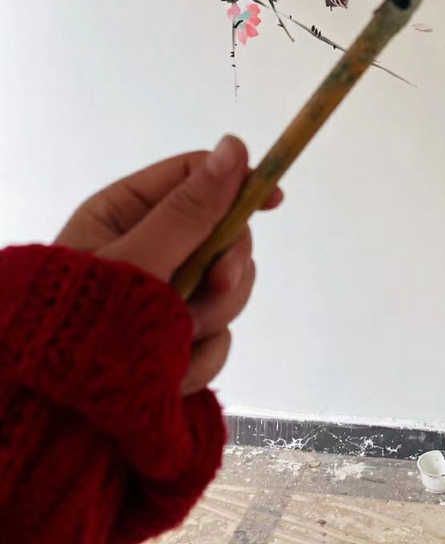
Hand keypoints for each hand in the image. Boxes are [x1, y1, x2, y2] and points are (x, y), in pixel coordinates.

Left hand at [54, 135, 281, 395]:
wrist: (48, 420)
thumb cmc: (78, 324)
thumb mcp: (137, 260)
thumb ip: (189, 211)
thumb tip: (234, 147)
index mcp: (126, 212)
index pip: (194, 177)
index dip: (238, 183)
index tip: (274, 199)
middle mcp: (149, 249)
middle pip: (223, 235)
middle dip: (224, 267)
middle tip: (212, 287)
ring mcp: (164, 297)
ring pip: (227, 289)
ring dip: (210, 318)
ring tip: (175, 343)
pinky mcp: (175, 342)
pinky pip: (216, 338)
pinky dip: (199, 359)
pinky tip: (170, 375)